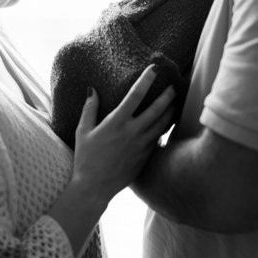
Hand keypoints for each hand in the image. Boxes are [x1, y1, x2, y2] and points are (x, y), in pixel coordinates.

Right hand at [72, 65, 175, 202]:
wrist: (94, 187)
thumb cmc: (86, 158)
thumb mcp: (83, 132)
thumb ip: (89, 109)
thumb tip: (92, 89)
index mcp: (116, 123)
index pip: (135, 95)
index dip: (147, 80)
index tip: (154, 69)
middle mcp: (132, 132)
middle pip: (157, 109)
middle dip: (168, 96)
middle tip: (173, 87)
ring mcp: (142, 145)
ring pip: (162, 124)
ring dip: (170, 112)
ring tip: (174, 104)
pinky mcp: (146, 156)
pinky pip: (159, 139)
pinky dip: (164, 129)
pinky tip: (166, 124)